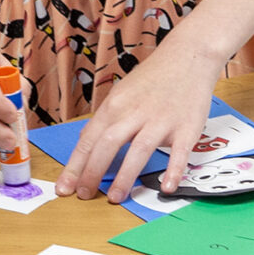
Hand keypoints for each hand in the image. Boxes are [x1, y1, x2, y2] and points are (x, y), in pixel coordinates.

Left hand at [55, 38, 217, 204]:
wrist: (189, 56)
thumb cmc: (153, 78)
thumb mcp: (121, 93)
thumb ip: (104, 120)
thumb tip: (85, 142)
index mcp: (115, 105)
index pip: (89, 140)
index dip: (75, 166)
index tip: (65, 188)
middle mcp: (135, 113)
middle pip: (108, 145)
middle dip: (92, 173)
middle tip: (84, 195)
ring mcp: (161, 120)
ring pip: (139, 150)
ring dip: (125, 176)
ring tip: (115, 198)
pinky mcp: (186, 128)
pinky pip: (180, 153)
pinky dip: (173, 171)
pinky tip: (166, 188)